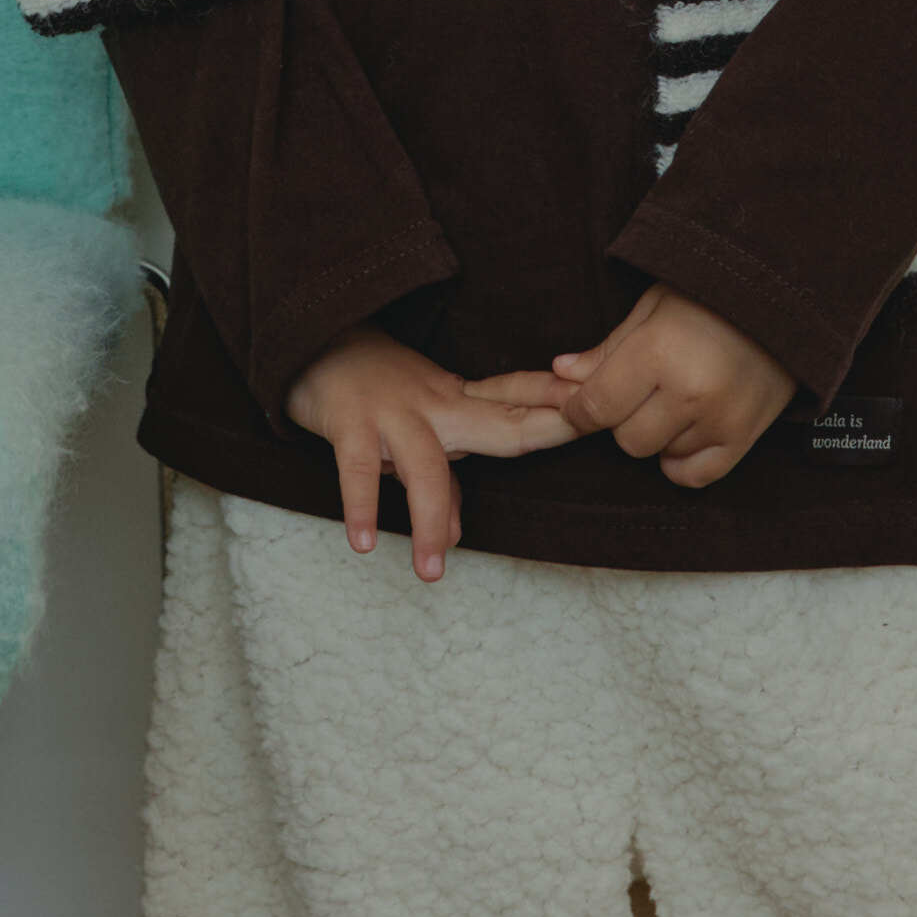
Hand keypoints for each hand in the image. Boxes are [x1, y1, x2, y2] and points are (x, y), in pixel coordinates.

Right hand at [284, 327, 580, 581]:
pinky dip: (361, 507)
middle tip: (579, 434)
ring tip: (431, 571)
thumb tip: (456, 534)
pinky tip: (363, 543)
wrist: (313, 344)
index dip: (560, 401)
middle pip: (498, 421)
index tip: (603, 403)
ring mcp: (394, 413)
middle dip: (539, 428)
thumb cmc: (375, 391)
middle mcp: (435, 404)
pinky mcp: (351, 423)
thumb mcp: (419, 428)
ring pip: (426, 466)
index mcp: (458, 403)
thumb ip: (443, 483)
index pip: (519, 398)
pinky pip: (360, 470)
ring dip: (428, 521)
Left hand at [546, 289, 792, 487]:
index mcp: (659, 352)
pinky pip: (696, 476)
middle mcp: (690, 393)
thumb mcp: (652, 307)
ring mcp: (721, 419)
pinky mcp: (745, 437)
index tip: (579, 403)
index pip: (597, 407)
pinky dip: (682, 460)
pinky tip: (684, 432)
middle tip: (639, 390)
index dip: (578, 409)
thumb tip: (562, 376)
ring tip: (674, 396)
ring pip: (659, 455)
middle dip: (622, 419)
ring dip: (657, 433)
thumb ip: (607, 349)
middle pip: (626, 439)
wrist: (785, 297)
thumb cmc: (710, 296)